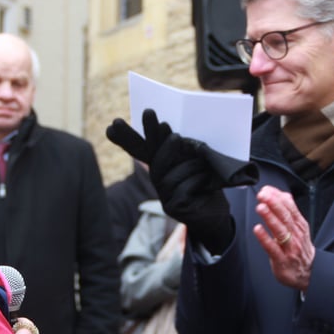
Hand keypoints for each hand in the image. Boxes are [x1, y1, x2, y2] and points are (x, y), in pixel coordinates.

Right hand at [107, 109, 233, 253]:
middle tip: (154, 116)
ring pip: (171, 175)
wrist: (218, 216)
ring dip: (192, 166)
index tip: (114, 124)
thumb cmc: (208, 185)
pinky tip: (207, 183)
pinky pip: (184, 188)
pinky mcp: (174, 208)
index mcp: (163, 167)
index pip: (141, 149)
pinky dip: (198, 181)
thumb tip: (174, 135)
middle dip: (151, 134)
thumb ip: (184, 151)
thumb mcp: (197, 162)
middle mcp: (159, 182)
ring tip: (205, 166)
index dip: (126, 138)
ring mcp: (164, 197)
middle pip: (152, 158)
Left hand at [253, 185, 313, 290]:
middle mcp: (296, 235)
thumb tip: (280, 194)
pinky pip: (273, 248)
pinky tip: (257, 229)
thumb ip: (289, 211)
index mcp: (299, 225)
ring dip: (270, 218)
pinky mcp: (282, 260)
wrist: (307, 273)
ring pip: (280, 230)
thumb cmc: (299, 249)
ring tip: (261, 207)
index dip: (278, 197)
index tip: (267, 190)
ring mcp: (289, 248)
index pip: (290, 207)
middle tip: (263, 195)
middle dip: (274, 204)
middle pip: (286, 216)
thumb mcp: (298, 228)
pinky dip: (265, 238)